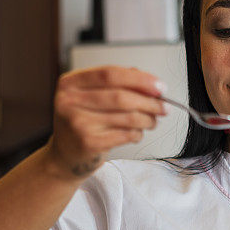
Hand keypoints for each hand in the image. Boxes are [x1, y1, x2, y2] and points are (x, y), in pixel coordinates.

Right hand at [44, 65, 166, 179]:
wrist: (65, 156)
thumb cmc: (82, 123)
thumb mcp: (91, 97)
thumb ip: (117, 84)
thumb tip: (149, 83)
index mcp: (70, 83)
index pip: (110, 74)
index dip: (139, 79)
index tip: (159, 86)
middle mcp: (69, 101)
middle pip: (121, 96)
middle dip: (149, 102)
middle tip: (164, 107)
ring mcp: (78, 123)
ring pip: (127, 117)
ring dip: (147, 119)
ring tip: (152, 121)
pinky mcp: (88, 143)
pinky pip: (125, 134)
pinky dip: (137, 133)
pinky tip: (137, 133)